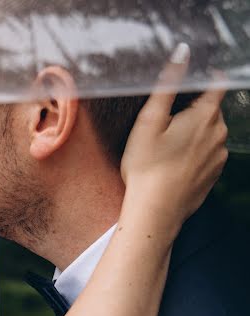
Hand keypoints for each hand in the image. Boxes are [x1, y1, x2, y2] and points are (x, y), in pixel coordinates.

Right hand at [120, 43, 228, 232]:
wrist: (156, 210)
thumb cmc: (148, 166)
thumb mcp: (150, 120)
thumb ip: (168, 84)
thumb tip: (183, 52)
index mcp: (205, 115)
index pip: (216, 83)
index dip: (203, 78)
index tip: (187, 83)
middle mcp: (219, 132)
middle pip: (209, 110)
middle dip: (191, 111)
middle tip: (163, 125)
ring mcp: (219, 155)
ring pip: (208, 132)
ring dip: (192, 133)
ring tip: (165, 148)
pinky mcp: (214, 173)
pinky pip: (206, 154)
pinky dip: (192, 153)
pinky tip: (172, 164)